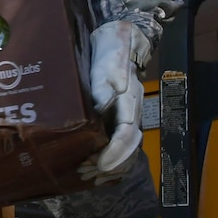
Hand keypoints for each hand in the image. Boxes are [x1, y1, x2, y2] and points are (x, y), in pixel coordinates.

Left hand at [82, 21, 144, 179]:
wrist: (117, 42)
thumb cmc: (112, 52)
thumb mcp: (111, 61)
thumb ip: (109, 80)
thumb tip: (106, 100)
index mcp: (131, 102)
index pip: (127, 134)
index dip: (116, 152)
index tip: (101, 164)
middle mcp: (131, 114)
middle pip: (129, 148)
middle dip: (111, 164)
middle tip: (88, 173)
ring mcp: (125, 119)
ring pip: (125, 151)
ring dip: (108, 166)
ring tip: (86, 174)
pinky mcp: (116, 120)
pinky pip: (117, 146)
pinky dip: (106, 160)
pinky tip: (90, 168)